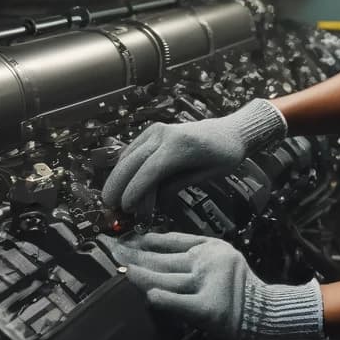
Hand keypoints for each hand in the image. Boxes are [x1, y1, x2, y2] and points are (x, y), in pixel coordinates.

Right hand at [101, 99, 286, 214]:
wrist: (230, 131)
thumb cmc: (224, 154)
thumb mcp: (207, 175)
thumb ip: (177, 186)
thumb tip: (152, 202)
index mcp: (180, 146)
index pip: (149, 171)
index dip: (134, 191)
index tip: (125, 208)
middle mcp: (164, 134)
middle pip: (131, 162)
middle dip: (117, 186)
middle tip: (110, 207)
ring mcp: (156, 131)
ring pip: (127, 156)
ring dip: (117, 178)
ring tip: (114, 200)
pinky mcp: (153, 131)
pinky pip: (132, 150)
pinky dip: (124, 168)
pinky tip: (123, 184)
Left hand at [102, 232, 321, 339]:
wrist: (269, 314)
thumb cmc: (243, 291)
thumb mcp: (223, 258)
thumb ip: (194, 250)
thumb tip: (153, 247)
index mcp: (212, 247)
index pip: (172, 240)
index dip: (146, 240)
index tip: (126, 239)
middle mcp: (210, 261)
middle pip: (163, 259)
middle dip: (135, 256)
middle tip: (112, 251)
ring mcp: (209, 284)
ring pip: (166, 278)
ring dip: (140, 274)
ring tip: (122, 270)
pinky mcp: (208, 309)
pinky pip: (179, 302)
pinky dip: (162, 299)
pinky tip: (148, 296)